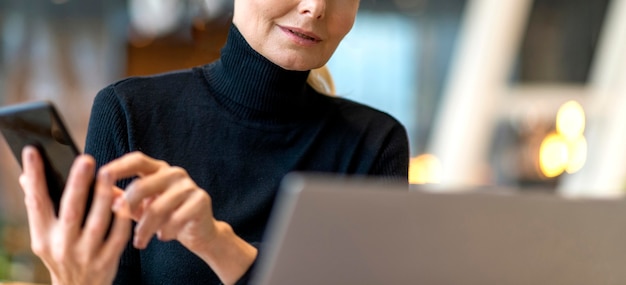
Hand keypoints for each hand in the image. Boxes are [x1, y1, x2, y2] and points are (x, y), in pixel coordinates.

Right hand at [19, 146, 130, 284]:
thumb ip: (39, 208)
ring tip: (108, 174)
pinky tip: (125, 201)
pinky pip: (117, 236)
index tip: (33, 151)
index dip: (34, 176)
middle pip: (70, 211)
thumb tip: (26, 176)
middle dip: (77, 184)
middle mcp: (61, 246)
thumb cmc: (62, 254)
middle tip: (85, 159)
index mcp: (43, 236)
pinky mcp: (106, 262)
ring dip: (103, 197)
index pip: (36, 202)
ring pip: (97, 223)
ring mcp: (85, 255)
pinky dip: (121, 218)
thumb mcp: (45, 236)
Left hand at [102, 152, 217, 250]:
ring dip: (145, 229)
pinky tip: (163, 237)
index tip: (100, 176)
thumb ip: (121, 198)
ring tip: (139, 242)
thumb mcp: (141, 207)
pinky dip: (165, 232)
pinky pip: (176, 219)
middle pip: (142, 185)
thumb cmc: (167, 217)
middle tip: (118, 224)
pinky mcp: (201, 200)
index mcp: (158, 169)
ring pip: (157, 208)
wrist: (200, 232)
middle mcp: (174, 173)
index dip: (118, 167)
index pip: (137, 160)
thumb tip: (92, 190)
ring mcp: (189, 186)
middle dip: (127, 207)